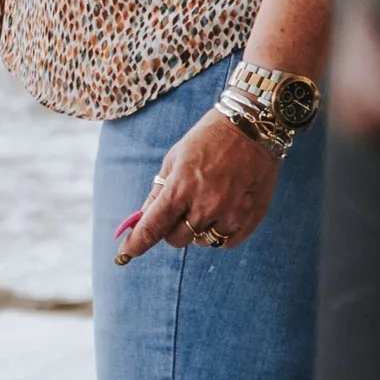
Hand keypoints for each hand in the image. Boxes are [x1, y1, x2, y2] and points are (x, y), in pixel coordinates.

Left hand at [111, 109, 282, 264]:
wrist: (253, 126)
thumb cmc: (208, 139)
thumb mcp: (175, 158)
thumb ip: (158, 192)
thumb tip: (142, 219)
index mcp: (181, 188)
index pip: (152, 228)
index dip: (136, 244)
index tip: (126, 253)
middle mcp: (205, 205)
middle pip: (177, 240)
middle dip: (172, 229)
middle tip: (180, 211)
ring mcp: (230, 213)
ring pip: (202, 242)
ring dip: (198, 230)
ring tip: (207, 203)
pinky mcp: (251, 217)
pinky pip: (227, 242)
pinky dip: (221, 233)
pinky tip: (224, 212)